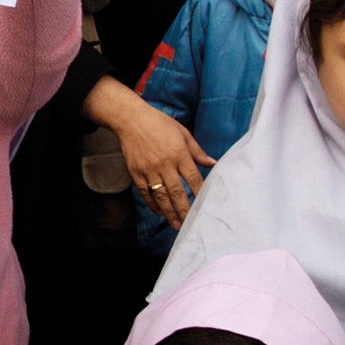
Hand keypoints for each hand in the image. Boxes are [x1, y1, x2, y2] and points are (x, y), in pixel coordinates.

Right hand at [114, 98, 213, 227]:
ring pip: (161, 195)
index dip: (200, 193)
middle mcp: (164, 163)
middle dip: (185, 210)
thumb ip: (197, 151)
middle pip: (177, 192)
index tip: (206, 206)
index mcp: (179, 153)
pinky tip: (159, 211)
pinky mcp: (136, 172)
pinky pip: (145, 192)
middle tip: (191, 223)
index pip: (193, 178)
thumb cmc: (160, 124)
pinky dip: (152, 203)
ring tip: (176, 224)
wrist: (131, 120)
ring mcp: (149, 169)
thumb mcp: (183, 133)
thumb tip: (213, 163)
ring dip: (169, 211)